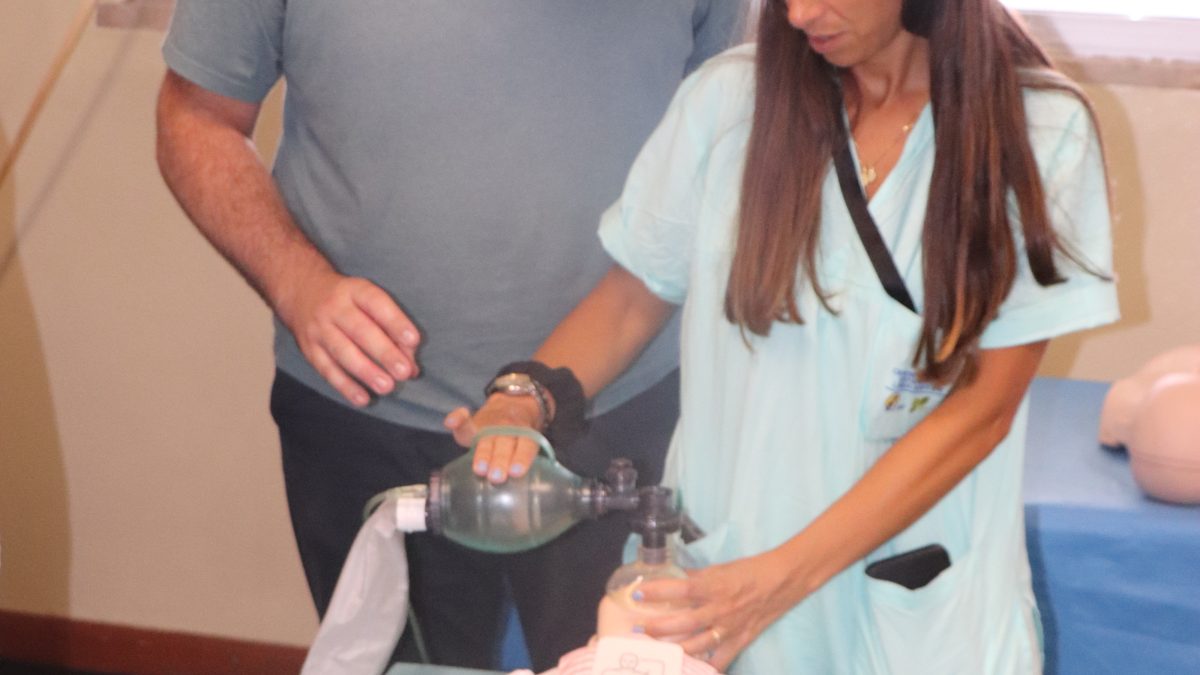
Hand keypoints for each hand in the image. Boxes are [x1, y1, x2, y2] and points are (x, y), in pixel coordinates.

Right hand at [275, 267, 420, 406]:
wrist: (301, 291)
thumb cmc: (349, 301)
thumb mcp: (368, 300)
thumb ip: (393, 330)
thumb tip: (412, 367)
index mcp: (355, 290)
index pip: (377, 304)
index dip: (395, 322)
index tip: (414, 340)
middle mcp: (335, 308)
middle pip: (361, 331)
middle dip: (384, 353)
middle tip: (403, 372)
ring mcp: (319, 329)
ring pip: (343, 352)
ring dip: (366, 372)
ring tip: (387, 387)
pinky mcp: (309, 349)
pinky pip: (327, 370)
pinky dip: (345, 386)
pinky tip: (363, 399)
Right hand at [444, 395, 543, 483]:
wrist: (513, 404)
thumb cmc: (519, 439)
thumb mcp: (529, 446)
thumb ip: (529, 464)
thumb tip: (529, 501)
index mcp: (525, 434)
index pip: (526, 445)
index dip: (521, 458)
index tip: (516, 472)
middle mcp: (508, 429)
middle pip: (504, 444)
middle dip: (499, 460)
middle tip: (496, 477)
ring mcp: (490, 425)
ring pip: (485, 439)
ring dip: (482, 453)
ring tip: (479, 469)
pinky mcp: (473, 424)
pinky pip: (464, 421)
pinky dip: (457, 419)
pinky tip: (450, 422)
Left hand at [634, 551, 799, 670]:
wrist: (783, 580)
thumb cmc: (750, 570)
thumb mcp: (721, 568)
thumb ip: (696, 576)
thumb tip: (673, 577)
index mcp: (714, 585)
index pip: (680, 587)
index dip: (657, 592)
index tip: (637, 594)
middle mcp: (719, 608)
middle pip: (684, 622)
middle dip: (659, 627)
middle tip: (638, 629)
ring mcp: (729, 627)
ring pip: (697, 643)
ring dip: (675, 648)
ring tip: (657, 650)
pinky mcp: (740, 640)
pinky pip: (721, 659)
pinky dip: (708, 667)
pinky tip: (692, 671)